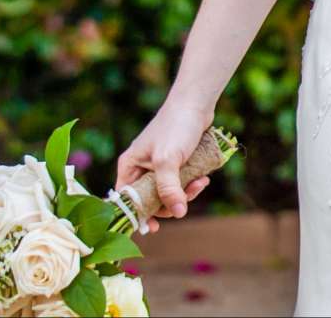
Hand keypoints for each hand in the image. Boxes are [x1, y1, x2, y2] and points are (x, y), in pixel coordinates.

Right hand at [114, 97, 214, 234]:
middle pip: (151, 200)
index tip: (154, 227)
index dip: (138, 215)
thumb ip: (169, 188)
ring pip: (169, 193)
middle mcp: (141, 168)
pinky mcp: (176, 164)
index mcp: (130, 167)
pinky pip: (181, 183)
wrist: (196, 103)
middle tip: (186, 199)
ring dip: (186, 193)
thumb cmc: (176, 127)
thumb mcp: (168, 160)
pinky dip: (191, 184)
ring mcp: (159, 167)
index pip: (127, 200)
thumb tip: (177, 213)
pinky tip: (204, 178)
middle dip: (170, 202)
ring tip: (200, 183)